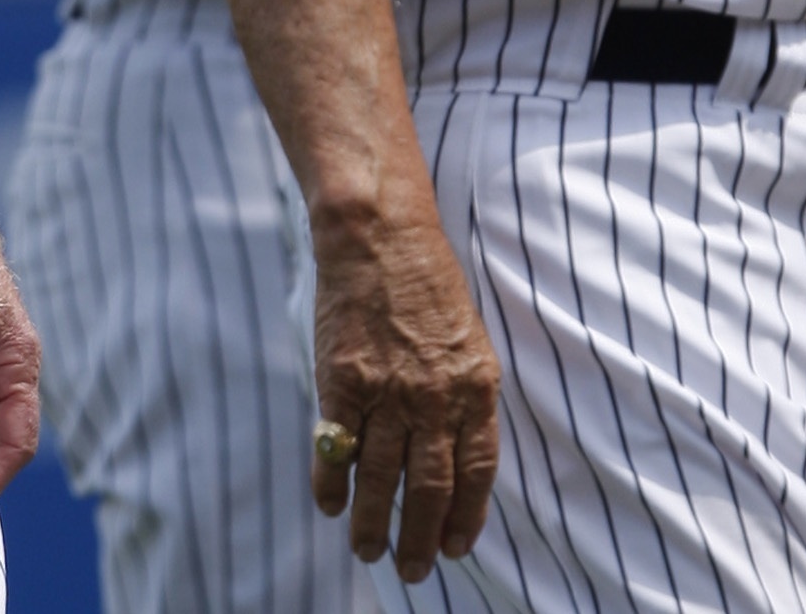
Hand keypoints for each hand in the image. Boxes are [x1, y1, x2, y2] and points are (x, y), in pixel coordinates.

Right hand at [313, 209, 502, 584]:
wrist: (377, 234)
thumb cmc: (425, 280)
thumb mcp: (467, 338)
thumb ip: (465, 396)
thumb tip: (457, 456)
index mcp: (475, 385)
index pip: (477, 471)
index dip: (466, 517)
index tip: (454, 548)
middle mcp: (435, 395)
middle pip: (430, 487)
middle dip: (420, 537)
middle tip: (412, 570)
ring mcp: (386, 389)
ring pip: (382, 477)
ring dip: (373, 522)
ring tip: (368, 550)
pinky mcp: (342, 378)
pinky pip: (337, 446)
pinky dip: (330, 481)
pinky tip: (329, 503)